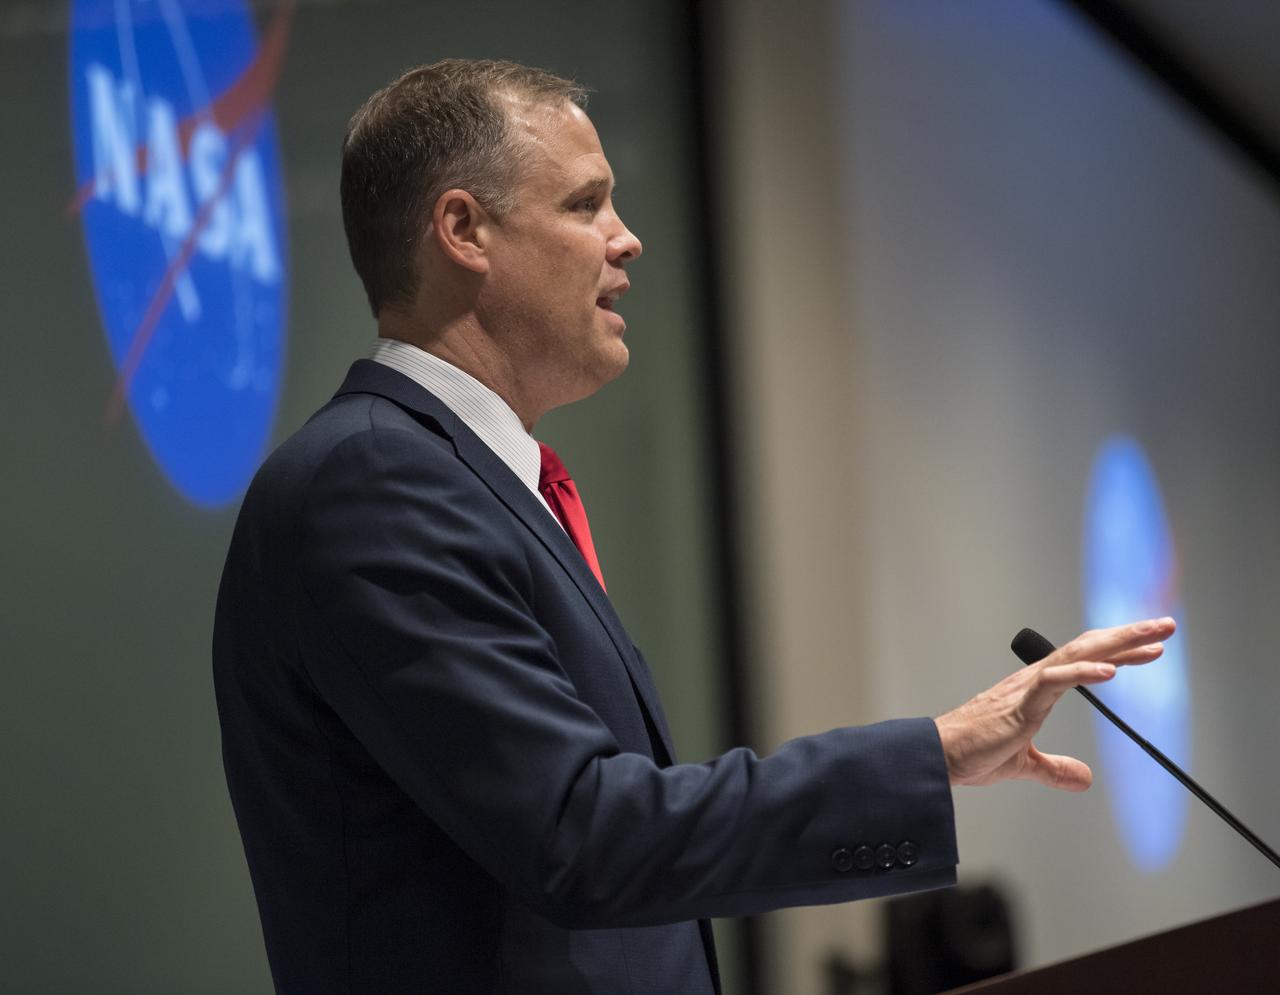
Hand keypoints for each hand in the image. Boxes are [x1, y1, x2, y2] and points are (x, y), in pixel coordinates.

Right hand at [934, 617, 1175, 790]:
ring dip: (1119, 644)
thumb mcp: (1024, 764)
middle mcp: (1034, 680)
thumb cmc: (971, 754)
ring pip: (1078, 654)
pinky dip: (1084, 672)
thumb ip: (1054, 768)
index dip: (1119, 653)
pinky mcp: (1020, 701)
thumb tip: (1084, 779)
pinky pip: (1057, 680)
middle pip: (1088, 647)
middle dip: (1129, 636)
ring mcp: (1027, 687)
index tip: (1150, 650)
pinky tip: (1111, 671)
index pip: (1084, 661)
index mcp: (1036, 689)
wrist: (940, 756)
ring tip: (1153, 637)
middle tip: (1166, 626)